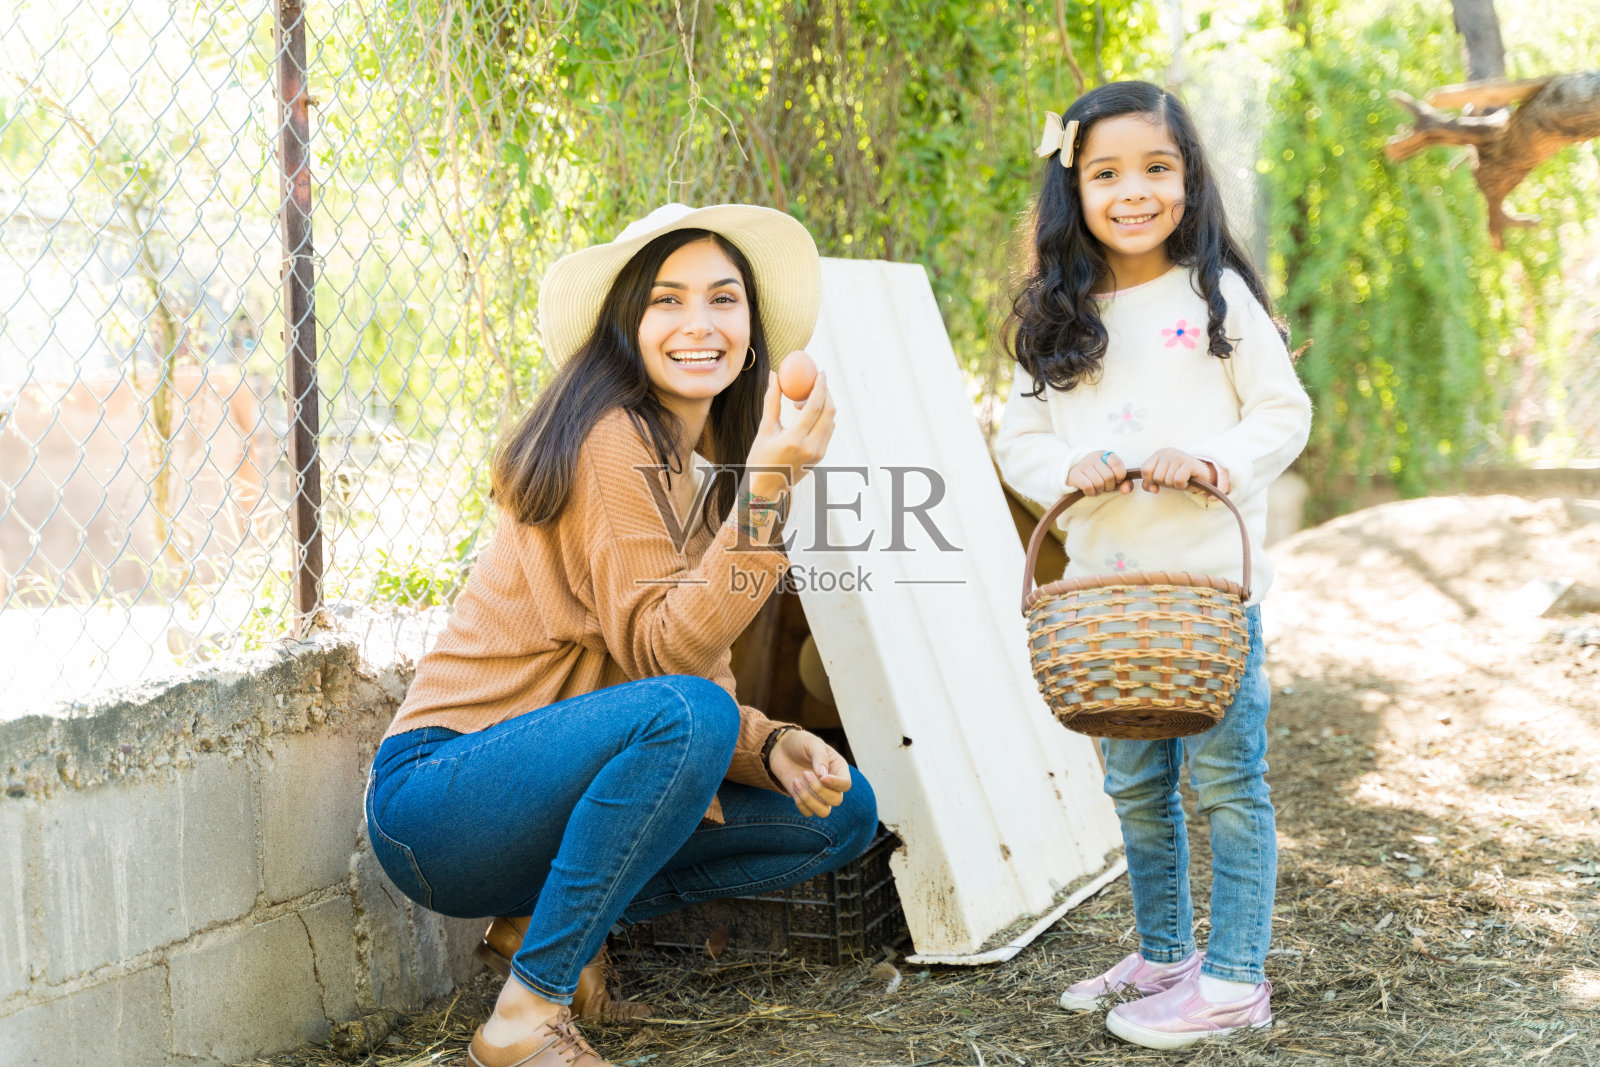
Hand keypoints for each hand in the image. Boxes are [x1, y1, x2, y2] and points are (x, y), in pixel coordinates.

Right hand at [745, 362, 834, 497]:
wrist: (766, 488)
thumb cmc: (760, 458)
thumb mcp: (765, 429)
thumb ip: (772, 401)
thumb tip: (774, 376)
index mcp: (794, 440)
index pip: (814, 407)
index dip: (820, 387)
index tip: (820, 373)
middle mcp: (810, 447)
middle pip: (829, 412)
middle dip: (826, 393)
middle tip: (817, 382)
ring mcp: (818, 453)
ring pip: (831, 421)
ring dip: (823, 405)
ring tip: (803, 400)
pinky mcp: (820, 456)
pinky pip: (827, 431)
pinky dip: (822, 417)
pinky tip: (807, 414)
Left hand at [768, 729, 851, 816]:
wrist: (781, 748)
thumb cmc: (800, 743)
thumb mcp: (811, 743)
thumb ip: (819, 756)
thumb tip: (823, 775)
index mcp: (838, 768)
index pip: (846, 784)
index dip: (836, 784)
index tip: (822, 777)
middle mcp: (831, 784)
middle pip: (836, 800)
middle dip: (820, 790)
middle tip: (805, 774)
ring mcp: (818, 794)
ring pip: (824, 812)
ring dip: (810, 800)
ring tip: (797, 782)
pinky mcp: (805, 799)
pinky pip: (808, 812)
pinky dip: (800, 802)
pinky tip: (794, 784)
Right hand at [1067, 450, 1130, 495]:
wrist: (1077, 478)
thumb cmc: (1100, 477)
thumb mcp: (1114, 478)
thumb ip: (1125, 483)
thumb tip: (1126, 490)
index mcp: (1106, 455)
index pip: (1117, 464)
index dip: (1120, 476)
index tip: (1117, 480)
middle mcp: (1094, 457)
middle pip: (1108, 477)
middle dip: (1109, 487)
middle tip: (1105, 487)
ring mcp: (1083, 464)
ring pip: (1098, 483)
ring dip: (1099, 491)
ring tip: (1097, 488)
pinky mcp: (1074, 474)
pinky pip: (1088, 487)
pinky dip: (1091, 492)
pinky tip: (1090, 491)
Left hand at [1140, 448, 1229, 493]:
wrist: (1201, 474)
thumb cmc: (1178, 476)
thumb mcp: (1161, 479)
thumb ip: (1149, 484)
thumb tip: (1153, 489)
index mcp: (1158, 454)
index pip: (1144, 470)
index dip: (1150, 480)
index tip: (1159, 481)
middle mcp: (1167, 452)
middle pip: (1157, 477)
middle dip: (1165, 483)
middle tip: (1174, 479)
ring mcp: (1178, 456)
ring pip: (1167, 480)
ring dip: (1175, 485)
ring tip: (1182, 479)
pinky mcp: (1189, 463)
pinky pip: (1178, 481)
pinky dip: (1182, 485)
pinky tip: (1187, 481)